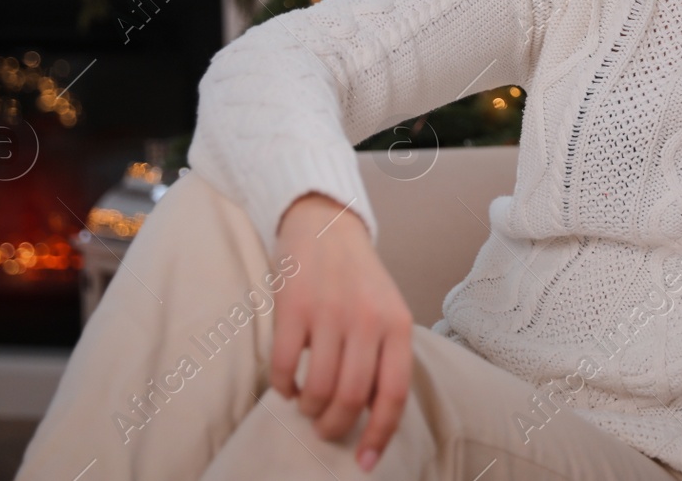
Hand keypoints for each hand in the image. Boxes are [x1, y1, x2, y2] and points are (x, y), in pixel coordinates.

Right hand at [272, 192, 413, 472]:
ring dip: (309, 408)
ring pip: (319, 387)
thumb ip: (385, 356)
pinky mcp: (294, 306)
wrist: (327, 224)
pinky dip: (284, 387)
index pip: (393, 394)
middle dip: (335, 426)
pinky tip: (287, 385)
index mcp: (397, 324)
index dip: (378, 434)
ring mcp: (330, 312)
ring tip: (307, 404)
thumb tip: (374, 417)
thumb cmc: (359, 279)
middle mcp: (367, 319)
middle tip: (325, 428)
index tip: (365, 461)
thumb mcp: (387, 311)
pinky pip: (286, 367)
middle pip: (352, 398)